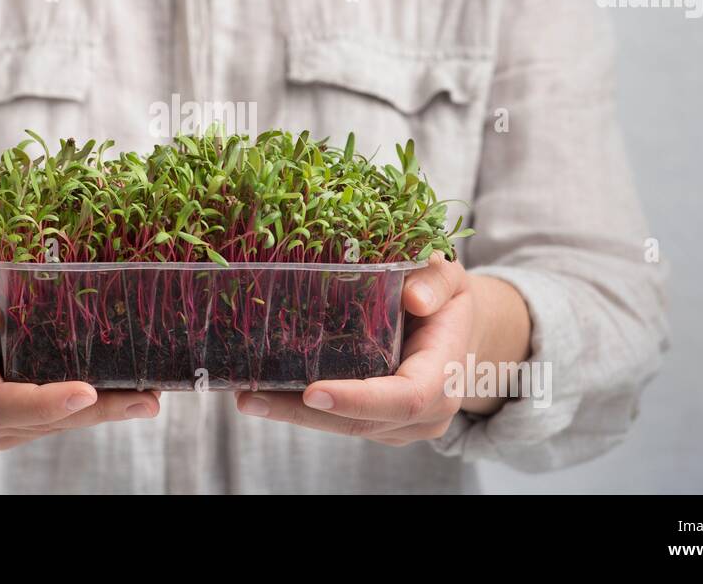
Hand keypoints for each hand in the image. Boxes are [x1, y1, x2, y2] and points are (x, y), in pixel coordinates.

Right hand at [0, 246, 160, 450]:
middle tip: (145, 400)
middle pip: (37, 422)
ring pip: (52, 427)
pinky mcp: (13, 425)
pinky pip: (54, 423)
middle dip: (93, 412)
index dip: (44, 403)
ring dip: (100, 414)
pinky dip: (89, 410)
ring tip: (148, 396)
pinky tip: (126, 396)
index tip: (87, 391)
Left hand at [234, 253, 529, 444]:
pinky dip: (301, 410)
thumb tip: (412, 297)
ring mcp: (402, 425)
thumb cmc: (447, 297)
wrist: (456, 331)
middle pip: (362, 421)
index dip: (359, 397)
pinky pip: (339, 422)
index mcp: (446, 372)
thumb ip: (436, 279)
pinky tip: (264, 394)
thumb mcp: (450, 276)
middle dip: (303, 414)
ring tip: (246, 396)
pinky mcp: (378, 425)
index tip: (312, 391)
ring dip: (293, 415)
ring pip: (344, 427)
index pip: (406, 396)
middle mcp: (428, 411)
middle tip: (250, 398)